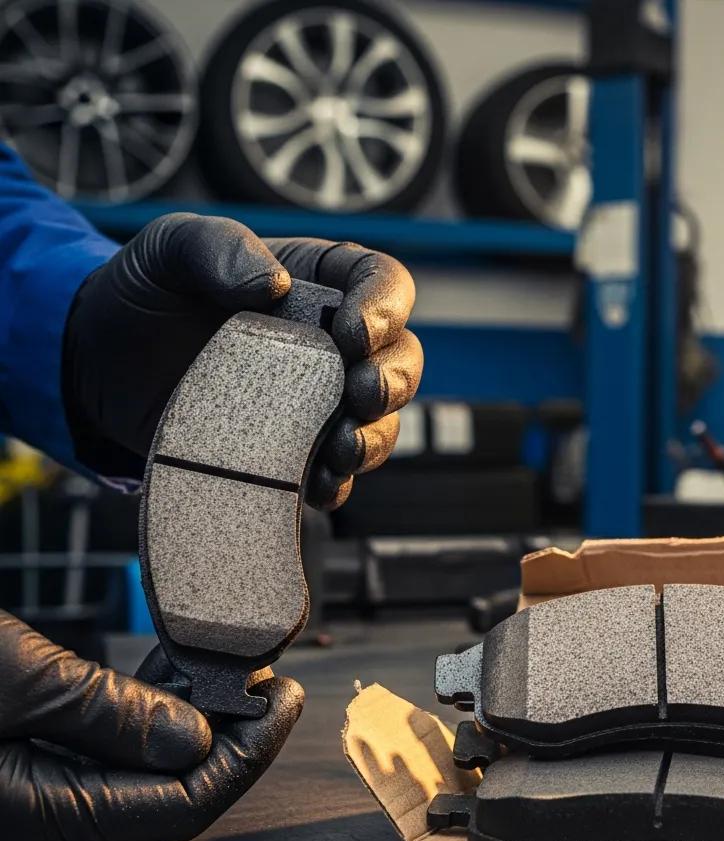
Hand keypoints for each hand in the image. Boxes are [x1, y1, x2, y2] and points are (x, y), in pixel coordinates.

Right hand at [0, 612, 302, 840]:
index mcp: (42, 817)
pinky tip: (171, 670)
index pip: (181, 805)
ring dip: (190, 715)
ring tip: (231, 665)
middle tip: (266, 677)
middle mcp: (43, 815)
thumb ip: (105, 716)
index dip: (246, 755)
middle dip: (228, 731)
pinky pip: (104, 747)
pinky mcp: (26, 758)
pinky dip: (144, 709)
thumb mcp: (12, 683)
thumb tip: (198, 738)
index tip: (284, 702)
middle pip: (168, 787)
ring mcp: (35, 789)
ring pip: (139, 764)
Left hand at [62, 213, 422, 508]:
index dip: (387, 307)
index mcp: (319, 282)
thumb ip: (220, 248)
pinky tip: (319, 485)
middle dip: (393, 380)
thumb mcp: (172, 249)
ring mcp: (318, 404)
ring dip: (375, 438)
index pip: (384, 284)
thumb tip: (274, 286)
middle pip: (401, 359)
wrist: (100, 363)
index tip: (353, 331)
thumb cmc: (146, 294)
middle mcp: (332, 345)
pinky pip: (337, 474)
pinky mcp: (294, 453)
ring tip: (343, 448)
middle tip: (361, 392)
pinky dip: (338, 483)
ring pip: (381, 422)